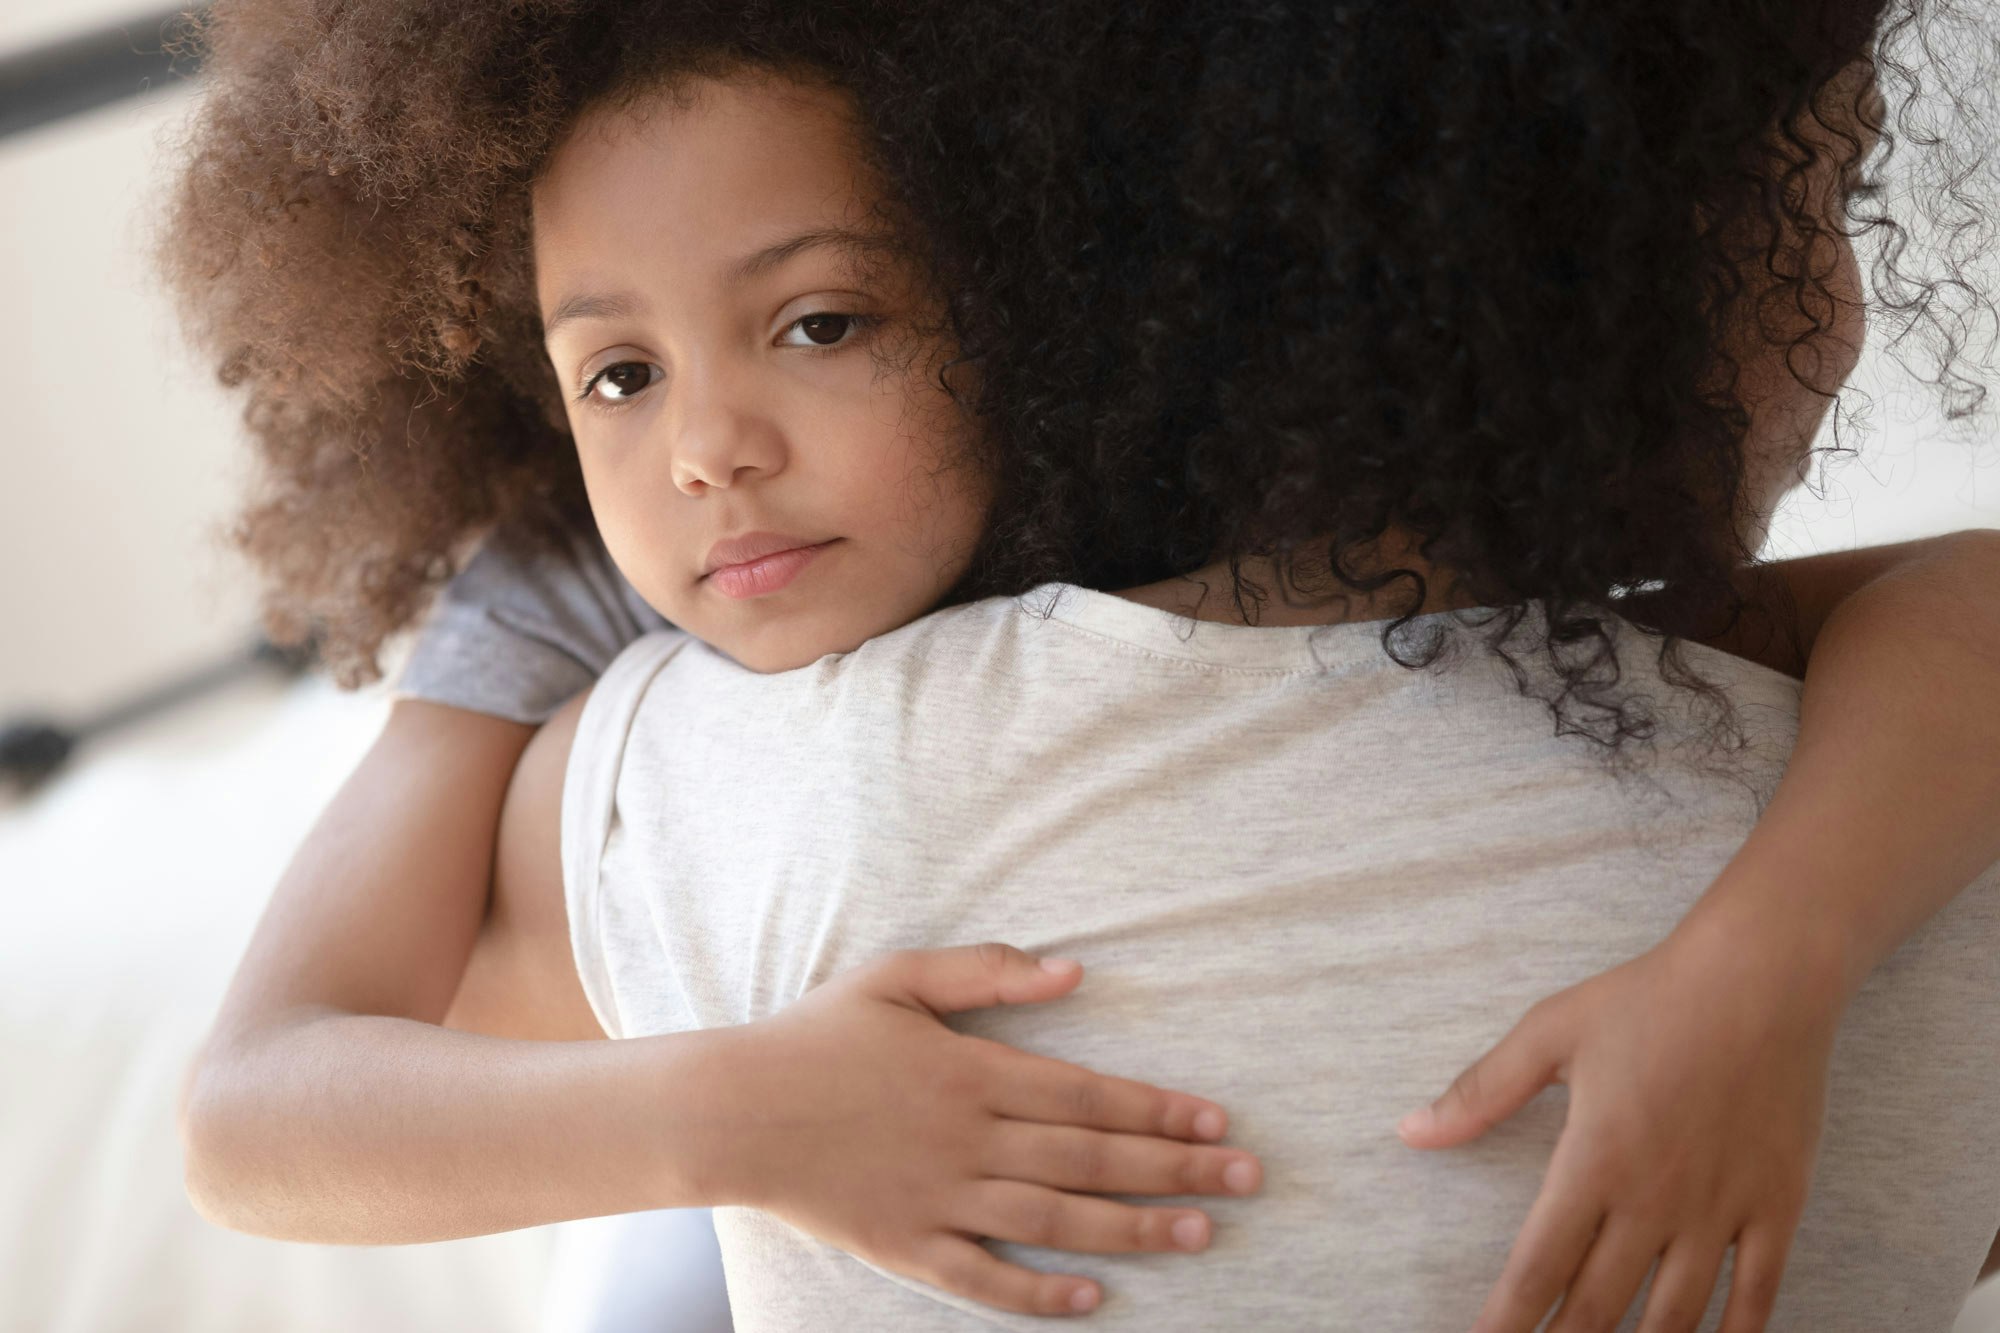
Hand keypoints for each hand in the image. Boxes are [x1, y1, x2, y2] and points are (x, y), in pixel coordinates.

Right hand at [720, 943, 1263, 1316]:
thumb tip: (1074, 971)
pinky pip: (983, 1279)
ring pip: (1054, 1220)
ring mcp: (938, 1198)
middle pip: (1089, 1159)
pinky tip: (1092, 1301)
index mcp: (969, 1071)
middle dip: (1176, 1170)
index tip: (1218, 1123)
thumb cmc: (817, 1036)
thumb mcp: (898, 976)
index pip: (1086, 1095)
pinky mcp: (906, 1246)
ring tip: (1201, 1236)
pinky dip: (1038, 1295)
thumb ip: (988, 971)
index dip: (1158, 1109)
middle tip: (1247, 1181)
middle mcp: (966, 1139)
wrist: (732, 1109)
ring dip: (1133, 1230)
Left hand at [1396, 912, 1842, 1332]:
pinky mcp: (1777, 1204)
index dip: (1508, 1321)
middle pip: (1600, 1307)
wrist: (1761, 977)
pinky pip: (1756, 1293)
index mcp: (1594, 1161)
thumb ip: (1481, 1092)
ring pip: (1675, 1315)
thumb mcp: (1550, 1034)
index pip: (1538, 1268)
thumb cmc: (1648, 999)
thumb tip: (1412, 1131)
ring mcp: (1721, 1208)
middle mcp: (1655, 1199)